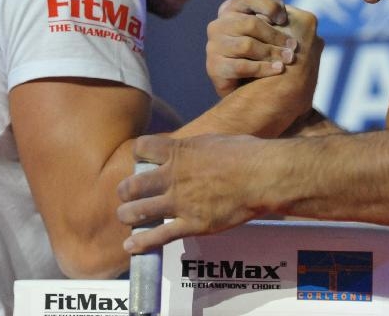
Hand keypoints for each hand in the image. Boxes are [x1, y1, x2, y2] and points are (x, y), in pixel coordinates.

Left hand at [117, 133, 269, 252]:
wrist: (263, 176)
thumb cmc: (246, 154)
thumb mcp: (213, 141)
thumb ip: (193, 149)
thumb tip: (189, 151)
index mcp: (178, 152)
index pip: (141, 148)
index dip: (138, 154)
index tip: (141, 159)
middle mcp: (173, 176)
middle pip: (132, 184)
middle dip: (125, 190)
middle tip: (126, 194)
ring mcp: (180, 202)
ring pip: (138, 211)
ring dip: (127, 215)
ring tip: (126, 217)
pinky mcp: (192, 224)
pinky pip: (159, 236)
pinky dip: (141, 243)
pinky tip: (131, 246)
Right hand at [206, 0, 304, 96]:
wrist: (250, 89)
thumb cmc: (265, 53)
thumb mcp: (271, 30)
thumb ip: (277, 18)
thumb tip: (286, 14)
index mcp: (232, 8)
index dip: (269, 5)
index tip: (284, 20)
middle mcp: (219, 24)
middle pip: (251, 23)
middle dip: (276, 35)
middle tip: (294, 47)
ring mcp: (213, 45)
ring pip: (247, 45)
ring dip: (272, 53)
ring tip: (289, 59)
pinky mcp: (214, 66)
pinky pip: (242, 66)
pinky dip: (264, 68)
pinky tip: (278, 69)